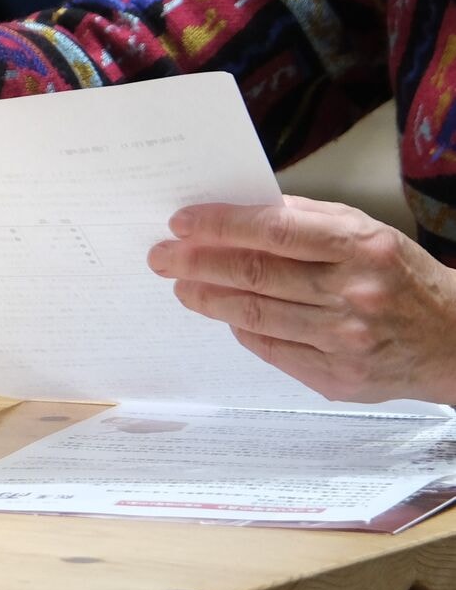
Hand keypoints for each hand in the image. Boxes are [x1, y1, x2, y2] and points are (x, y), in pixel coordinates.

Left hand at [147, 196, 455, 403]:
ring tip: (182, 285)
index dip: (220, 225)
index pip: (272, 230)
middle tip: (162, 256)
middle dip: (197, 262)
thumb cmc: (396, 273)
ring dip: (208, 298)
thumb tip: (239, 209)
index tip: (181, 223)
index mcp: (358, 247)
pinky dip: (241, 329)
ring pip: (255, 315)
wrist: (452, 340)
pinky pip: (272, 349)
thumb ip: (302, 217)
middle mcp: (352, 294)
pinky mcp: (338, 379)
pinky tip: (224, 313)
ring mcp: (345, 342)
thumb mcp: (361, 229)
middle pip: (255, 275)